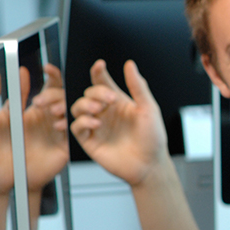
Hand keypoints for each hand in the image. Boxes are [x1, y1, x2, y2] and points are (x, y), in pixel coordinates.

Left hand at [22, 64, 68, 190]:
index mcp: (30, 111)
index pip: (47, 88)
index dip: (51, 76)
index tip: (48, 69)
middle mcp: (45, 120)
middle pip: (61, 98)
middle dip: (55, 95)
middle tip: (42, 101)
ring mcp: (55, 134)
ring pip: (70, 113)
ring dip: (65, 108)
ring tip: (54, 112)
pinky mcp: (61, 149)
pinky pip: (73, 134)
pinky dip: (70, 126)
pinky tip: (60, 125)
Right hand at [70, 60, 168, 185]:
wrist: (149, 164)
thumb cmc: (152, 138)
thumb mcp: (148, 109)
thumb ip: (138, 86)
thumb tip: (130, 65)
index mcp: (119, 102)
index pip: (103, 83)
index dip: (98, 73)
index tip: (99, 65)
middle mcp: (106, 113)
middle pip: (89, 94)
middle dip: (96, 92)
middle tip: (109, 99)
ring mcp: (97, 126)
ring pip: (77, 108)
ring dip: (85, 104)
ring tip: (99, 109)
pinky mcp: (90, 141)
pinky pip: (76, 127)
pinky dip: (82, 122)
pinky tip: (96, 123)